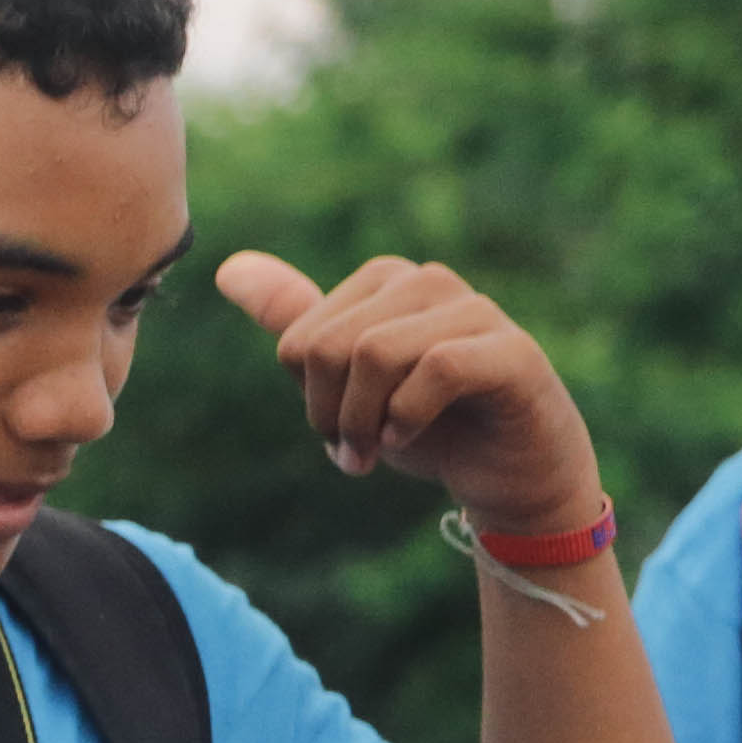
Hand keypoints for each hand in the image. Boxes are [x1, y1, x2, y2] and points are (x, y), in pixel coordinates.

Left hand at [215, 253, 613, 539]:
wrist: (508, 476)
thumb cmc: (427, 426)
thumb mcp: (345, 382)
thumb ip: (293, 324)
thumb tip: (228, 266)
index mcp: (384, 283)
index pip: (299, 342)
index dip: (309, 401)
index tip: (340, 432)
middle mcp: (428, 282)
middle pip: (329, 347)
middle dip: (332, 416)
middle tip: (358, 452)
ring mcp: (476, 310)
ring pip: (374, 354)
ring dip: (368, 422)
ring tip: (384, 448)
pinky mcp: (513, 350)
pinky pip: (436, 369)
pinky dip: (410, 416)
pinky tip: (414, 436)